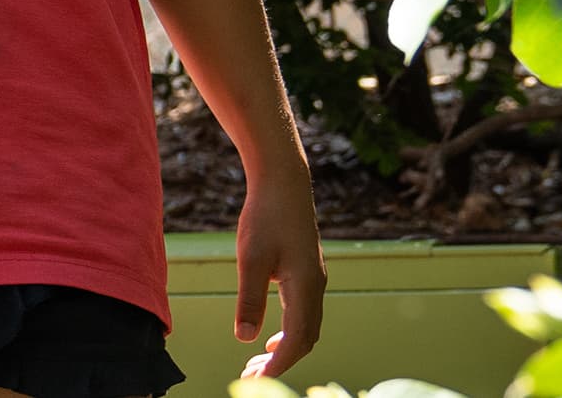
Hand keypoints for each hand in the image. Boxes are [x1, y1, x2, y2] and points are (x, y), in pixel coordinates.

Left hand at [233, 168, 327, 377]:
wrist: (283, 183)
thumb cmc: (266, 216)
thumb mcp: (252, 259)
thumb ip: (249, 299)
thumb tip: (245, 338)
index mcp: (306, 287)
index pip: (298, 339)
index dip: (279, 363)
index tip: (258, 378)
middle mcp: (316, 287)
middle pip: (306, 338)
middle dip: (281, 361)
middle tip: (253, 375)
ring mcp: (314, 279)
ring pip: (306, 326)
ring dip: (285, 347)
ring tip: (258, 362)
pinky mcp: (307, 272)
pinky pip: (303, 313)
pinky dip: (289, 331)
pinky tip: (269, 336)